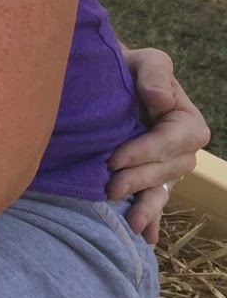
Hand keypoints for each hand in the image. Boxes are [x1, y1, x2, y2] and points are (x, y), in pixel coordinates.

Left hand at [109, 46, 209, 242]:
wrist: (110, 83)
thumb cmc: (130, 69)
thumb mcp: (146, 62)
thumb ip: (155, 75)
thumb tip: (160, 99)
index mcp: (188, 122)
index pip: (172, 141)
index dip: (146, 152)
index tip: (115, 158)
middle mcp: (182, 149)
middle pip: (166, 170)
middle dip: (139, 180)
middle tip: (110, 187)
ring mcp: (167, 167)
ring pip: (161, 190)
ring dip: (147, 208)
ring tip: (132, 224)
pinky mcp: (151, 179)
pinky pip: (154, 201)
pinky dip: (151, 218)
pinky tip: (145, 235)